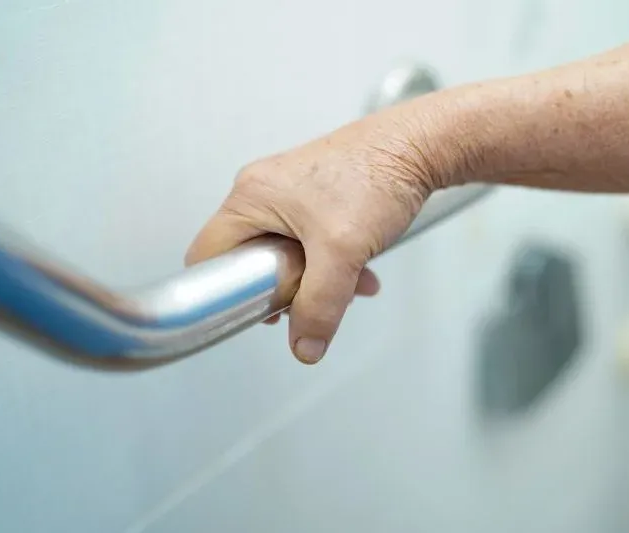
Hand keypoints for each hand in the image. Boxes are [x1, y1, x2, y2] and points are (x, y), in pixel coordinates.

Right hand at [185, 104, 454, 363]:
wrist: (419, 145)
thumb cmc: (376, 176)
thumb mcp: (342, 253)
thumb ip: (320, 306)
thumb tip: (304, 347)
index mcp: (250, 196)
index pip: (209, 256)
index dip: (225, 291)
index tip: (257, 311)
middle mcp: (263, 191)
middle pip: (251, 260)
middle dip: (284, 289)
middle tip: (309, 301)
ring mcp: (290, 192)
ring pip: (286, 254)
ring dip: (317, 279)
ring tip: (350, 287)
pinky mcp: (316, 196)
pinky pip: (310, 242)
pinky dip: (333, 262)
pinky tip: (363, 272)